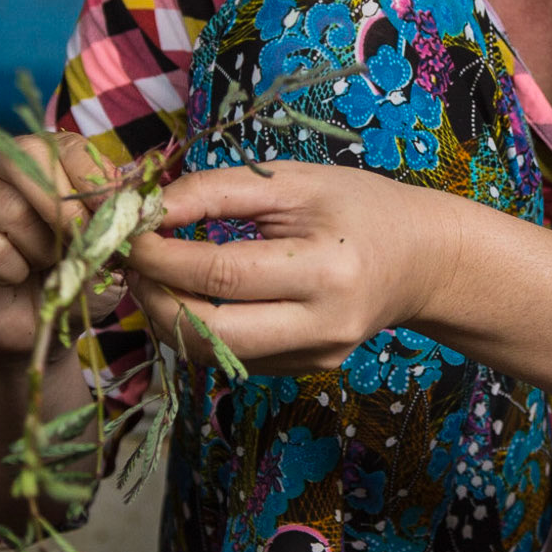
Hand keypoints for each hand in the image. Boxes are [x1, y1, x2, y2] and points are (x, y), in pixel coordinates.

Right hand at [0, 133, 123, 361]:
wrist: (33, 321)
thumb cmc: (70, 275)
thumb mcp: (106, 253)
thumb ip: (114, 230)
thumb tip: (123, 215)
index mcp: (44, 155)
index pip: (66, 146)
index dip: (93, 179)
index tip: (113, 211)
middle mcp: (0, 165)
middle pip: (28, 162)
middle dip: (64, 208)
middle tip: (79, 240)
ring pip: (11, 210)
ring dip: (40, 248)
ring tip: (42, 263)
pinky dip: (11, 271)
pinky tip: (11, 276)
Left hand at [122, 162, 447, 372]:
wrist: (422, 258)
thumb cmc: (359, 206)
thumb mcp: (294, 181)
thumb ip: (217, 191)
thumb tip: (146, 209)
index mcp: (327, 268)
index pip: (221, 274)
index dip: (163, 256)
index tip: (129, 232)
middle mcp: (324, 326)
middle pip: (211, 333)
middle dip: (155, 299)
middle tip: (133, 262)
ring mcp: (316, 357)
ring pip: (214, 356)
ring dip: (169, 319)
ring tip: (155, 276)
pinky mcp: (307, 370)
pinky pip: (234, 359)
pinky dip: (200, 330)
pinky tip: (193, 295)